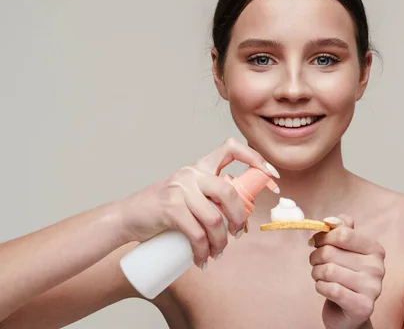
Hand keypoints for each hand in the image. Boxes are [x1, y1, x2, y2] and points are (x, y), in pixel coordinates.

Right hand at [118, 137, 278, 266]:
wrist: (127, 217)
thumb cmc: (162, 209)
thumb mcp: (189, 195)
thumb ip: (210, 198)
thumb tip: (240, 216)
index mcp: (200, 166)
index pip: (231, 148)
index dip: (256, 158)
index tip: (273, 177)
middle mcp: (191, 173)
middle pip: (229, 191)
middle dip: (239, 217)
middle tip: (237, 234)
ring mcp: (180, 189)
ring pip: (214, 218)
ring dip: (220, 242)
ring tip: (216, 252)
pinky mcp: (169, 208)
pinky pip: (196, 234)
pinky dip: (202, 251)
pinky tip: (201, 259)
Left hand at [309, 215, 385, 328]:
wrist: (349, 312)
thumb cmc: (344, 275)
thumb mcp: (344, 250)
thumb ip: (341, 230)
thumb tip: (331, 220)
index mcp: (375, 249)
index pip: (343, 233)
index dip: (323, 236)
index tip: (316, 241)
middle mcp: (378, 267)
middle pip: (331, 252)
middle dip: (315, 257)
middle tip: (316, 262)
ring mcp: (373, 288)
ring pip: (328, 270)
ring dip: (316, 273)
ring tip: (320, 276)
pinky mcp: (363, 307)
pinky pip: (331, 289)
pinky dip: (320, 287)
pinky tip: (323, 288)